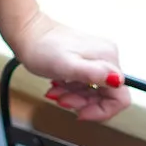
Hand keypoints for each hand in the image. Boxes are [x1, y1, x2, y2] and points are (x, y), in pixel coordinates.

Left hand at [6, 10, 130, 122]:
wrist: (25, 32)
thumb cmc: (40, 48)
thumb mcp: (66, 66)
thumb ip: (93, 74)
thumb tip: (117, 80)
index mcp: (107, 58)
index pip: (120, 97)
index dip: (102, 111)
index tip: (82, 113)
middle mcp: (106, 56)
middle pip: (106, 95)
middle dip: (83, 103)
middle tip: (62, 99)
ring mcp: (95, 57)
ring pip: (94, 91)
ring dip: (75, 96)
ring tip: (56, 91)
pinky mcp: (85, 59)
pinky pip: (85, 83)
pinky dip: (71, 89)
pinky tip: (58, 84)